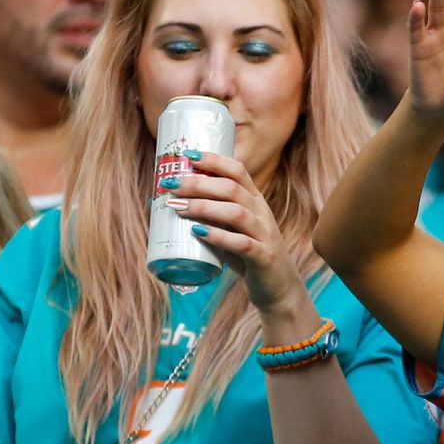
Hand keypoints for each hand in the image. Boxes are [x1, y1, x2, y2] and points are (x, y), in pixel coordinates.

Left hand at [165, 152, 308, 316]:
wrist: (278, 286)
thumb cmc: (248, 254)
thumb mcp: (232, 228)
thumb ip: (209, 215)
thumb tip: (165, 203)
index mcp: (255, 201)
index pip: (238, 171)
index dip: (213, 160)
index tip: (187, 156)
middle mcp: (262, 213)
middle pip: (232, 189)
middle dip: (198, 183)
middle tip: (170, 184)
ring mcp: (265, 234)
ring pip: (236, 212)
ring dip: (204, 207)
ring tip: (177, 207)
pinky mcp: (263, 257)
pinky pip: (242, 243)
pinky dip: (219, 236)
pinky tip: (199, 232)